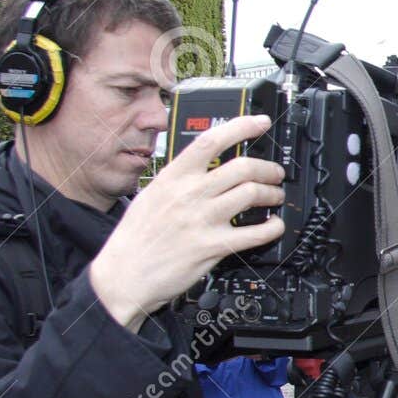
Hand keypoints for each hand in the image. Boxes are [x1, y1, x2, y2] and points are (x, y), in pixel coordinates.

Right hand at [90, 115, 284, 330]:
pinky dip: (272, 228)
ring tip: (275, 196)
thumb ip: (179, 179)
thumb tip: (205, 165)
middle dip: (268, 168)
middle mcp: (189, 194)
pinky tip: (274, 226)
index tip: (261, 122)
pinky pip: (254, 233)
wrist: (123, 275)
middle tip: (275, 173)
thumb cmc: (135, 238)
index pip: (211, 140)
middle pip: (242, 167)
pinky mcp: (213, 246)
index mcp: (173, 177)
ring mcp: (202, 220)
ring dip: (272, 194)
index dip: (241, 126)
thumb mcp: (152, 195)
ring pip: (252, 194)